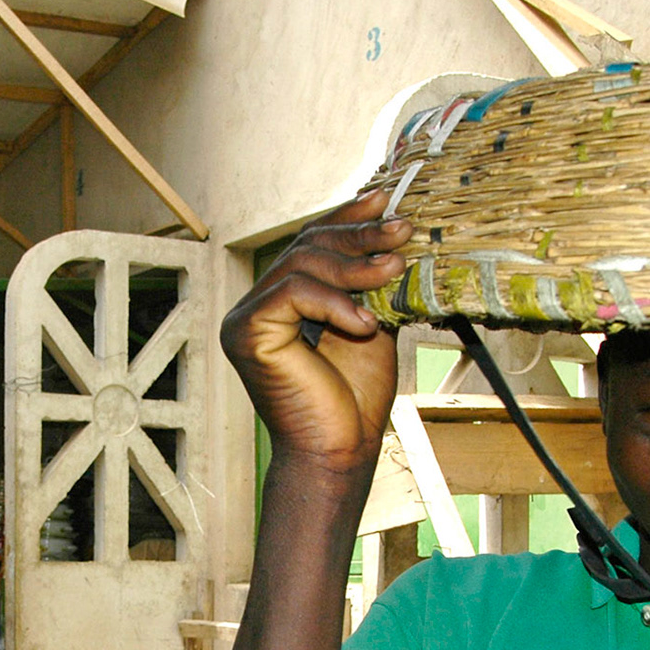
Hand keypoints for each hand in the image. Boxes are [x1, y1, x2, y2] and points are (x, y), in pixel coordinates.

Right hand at [221, 190, 412, 476]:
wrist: (340, 450)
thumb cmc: (355, 398)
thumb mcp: (372, 323)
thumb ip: (370, 282)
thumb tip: (395, 226)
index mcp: (282, 301)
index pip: (312, 243)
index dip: (347, 218)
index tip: (386, 199)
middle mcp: (257, 305)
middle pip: (307, 247)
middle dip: (359, 236)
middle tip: (403, 231)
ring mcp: (247, 318)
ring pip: (301, 264)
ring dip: (355, 266)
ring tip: (395, 271)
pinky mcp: (246, 333)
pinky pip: (292, 292)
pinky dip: (334, 303)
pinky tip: (366, 323)